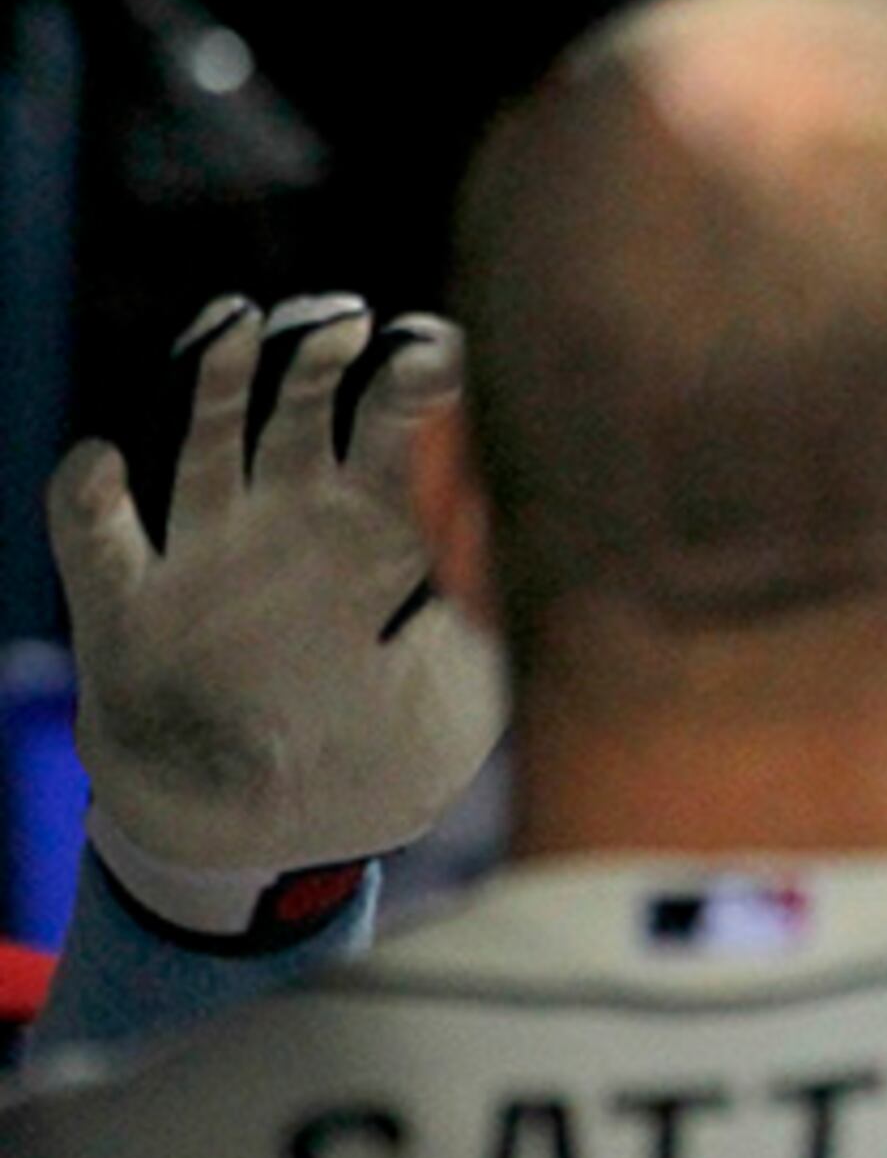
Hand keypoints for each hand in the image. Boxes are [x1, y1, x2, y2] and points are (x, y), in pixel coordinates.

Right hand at [48, 296, 504, 881]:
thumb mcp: (466, 702)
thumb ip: (497, 629)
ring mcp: (203, 554)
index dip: (419, 377)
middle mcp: (289, 522)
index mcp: (380, 534)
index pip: (404, 428)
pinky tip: (105, 464)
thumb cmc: (378, 761)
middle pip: (303, 404)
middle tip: (345, 320)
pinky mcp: (125, 607)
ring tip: (234, 326)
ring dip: (212, 379)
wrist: (262, 836)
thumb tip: (527, 550)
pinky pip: (93, 538)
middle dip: (320, 351)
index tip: (437, 348)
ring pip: (203, 438)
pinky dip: (88, 497)